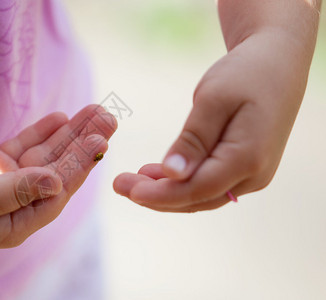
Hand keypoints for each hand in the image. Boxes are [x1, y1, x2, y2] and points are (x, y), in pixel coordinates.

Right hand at [0, 105, 116, 247]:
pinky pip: (25, 146)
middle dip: (82, 143)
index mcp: (17, 221)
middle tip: (108, 117)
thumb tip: (58, 182)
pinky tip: (62, 117)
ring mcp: (6, 182)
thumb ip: (17, 191)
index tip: (100, 138)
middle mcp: (17, 203)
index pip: (57, 190)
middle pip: (58, 169)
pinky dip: (42, 132)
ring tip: (94, 110)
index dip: (80, 164)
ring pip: (45, 155)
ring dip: (68, 133)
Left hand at [113, 29, 310, 211]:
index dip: (159, 195)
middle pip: (197, 198)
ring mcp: (252, 175)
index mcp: (247, 158)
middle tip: (119, 185)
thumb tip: (172, 175)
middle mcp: (254, 174)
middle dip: (156, 196)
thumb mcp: (213, 99)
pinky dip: (182, 183)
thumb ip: (193, 140)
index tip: (127, 189)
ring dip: (166, 192)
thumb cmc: (245, 74)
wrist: (277, 63)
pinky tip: (157, 174)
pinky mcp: (246, 168)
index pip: (197, 190)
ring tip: (133, 179)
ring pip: (202, 196)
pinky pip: (209, 184)